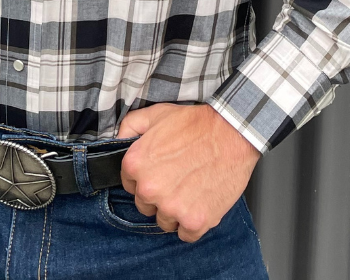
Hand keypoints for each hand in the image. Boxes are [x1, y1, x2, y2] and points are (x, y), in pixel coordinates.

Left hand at [117, 103, 260, 242]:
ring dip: (176, 211)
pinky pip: (186, 235)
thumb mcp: (155, 114)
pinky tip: (200, 202)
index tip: (160, 172)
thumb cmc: (195, 124)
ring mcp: (172, 208)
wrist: (231, 133)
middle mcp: (150, 189)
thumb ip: (129, 126)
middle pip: (146, 206)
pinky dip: (193, 223)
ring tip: (191, 189)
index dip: (146, 178)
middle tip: (178, 179)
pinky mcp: (195, 222)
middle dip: (160, 195)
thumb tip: (117, 139)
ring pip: (165, 222)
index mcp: (136, 164)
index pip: (130, 185)